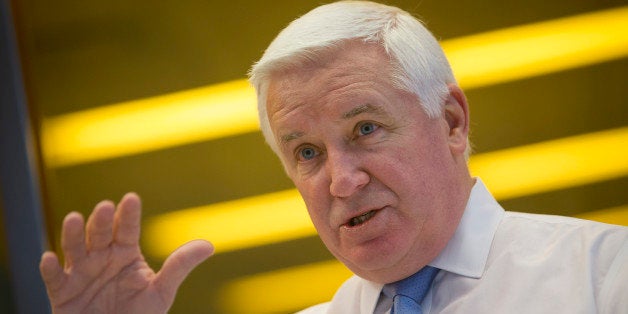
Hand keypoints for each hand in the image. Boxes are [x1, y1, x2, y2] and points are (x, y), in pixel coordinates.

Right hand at [39, 193, 213, 313]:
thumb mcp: (162, 291)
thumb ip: (179, 266)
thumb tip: (209, 246)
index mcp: (125, 252)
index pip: (127, 229)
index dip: (128, 215)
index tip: (131, 199)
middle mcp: (101, 257)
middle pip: (100, 234)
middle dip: (102, 221)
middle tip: (106, 207)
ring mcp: (80, 274)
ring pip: (74, 250)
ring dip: (73, 235)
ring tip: (75, 218)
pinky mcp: (62, 293)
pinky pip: (53, 280)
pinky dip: (49, 270)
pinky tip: (49, 258)